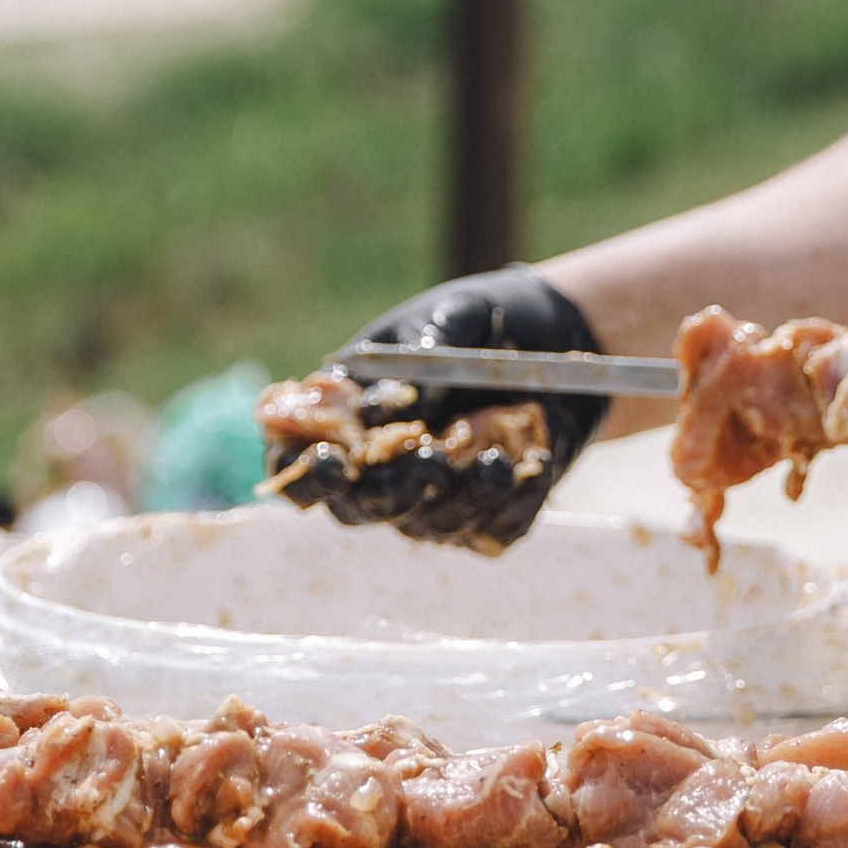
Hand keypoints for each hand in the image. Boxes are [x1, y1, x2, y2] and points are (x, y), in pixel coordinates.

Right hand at [291, 265, 602, 551]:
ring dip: (461, 497)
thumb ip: (421, 355)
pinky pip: (489, 532)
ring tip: (499, 457)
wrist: (551, 334)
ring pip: (426, 525)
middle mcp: (377, 467)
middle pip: (358, 510)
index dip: (306, 475)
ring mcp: (428, 497)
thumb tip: (397, 409)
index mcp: (345, 413)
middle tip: (436, 458)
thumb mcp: (454, 315)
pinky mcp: (482, 513)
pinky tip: (534, 466)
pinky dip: (511, 506)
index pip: (296, 464)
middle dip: (395, 490)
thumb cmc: (481, 321)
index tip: (336, 463)